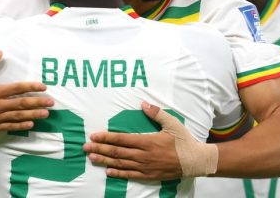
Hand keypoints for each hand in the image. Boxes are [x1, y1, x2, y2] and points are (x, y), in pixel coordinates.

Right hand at [0, 51, 53, 130]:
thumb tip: (1, 51)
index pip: (17, 88)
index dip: (31, 87)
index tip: (43, 86)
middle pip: (21, 104)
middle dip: (38, 103)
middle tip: (51, 102)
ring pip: (18, 116)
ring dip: (33, 115)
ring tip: (46, 114)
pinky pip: (9, 126)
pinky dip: (20, 126)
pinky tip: (31, 124)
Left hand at [83, 102, 217, 179]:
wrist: (194, 161)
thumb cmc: (183, 140)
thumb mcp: (172, 123)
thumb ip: (157, 113)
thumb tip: (143, 103)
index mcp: (147, 141)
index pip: (122, 139)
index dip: (107, 137)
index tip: (94, 135)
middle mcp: (143, 155)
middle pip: (117, 152)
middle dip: (100, 148)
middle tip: (85, 147)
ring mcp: (145, 167)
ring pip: (120, 164)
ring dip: (105, 160)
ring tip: (92, 157)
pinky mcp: (149, 175)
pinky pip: (130, 175)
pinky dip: (118, 173)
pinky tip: (108, 171)